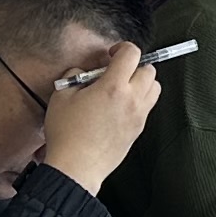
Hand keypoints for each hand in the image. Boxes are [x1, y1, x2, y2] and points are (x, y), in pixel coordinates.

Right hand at [40, 43, 161, 192]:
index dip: (122, 48)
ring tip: (121, 89)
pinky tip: (119, 107)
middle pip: (149, 69)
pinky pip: (147, 107)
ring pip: (154, 88)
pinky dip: (139, 101)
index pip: (132, 54)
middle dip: (134, 66)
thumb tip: (82, 73)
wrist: (76, 168)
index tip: (112, 54)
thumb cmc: (67, 134)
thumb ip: (74, 76)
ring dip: (141, 83)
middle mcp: (132, 99)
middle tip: (116, 72)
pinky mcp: (138, 130)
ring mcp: (138, 116)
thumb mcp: (61, 97)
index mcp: (114, 87)